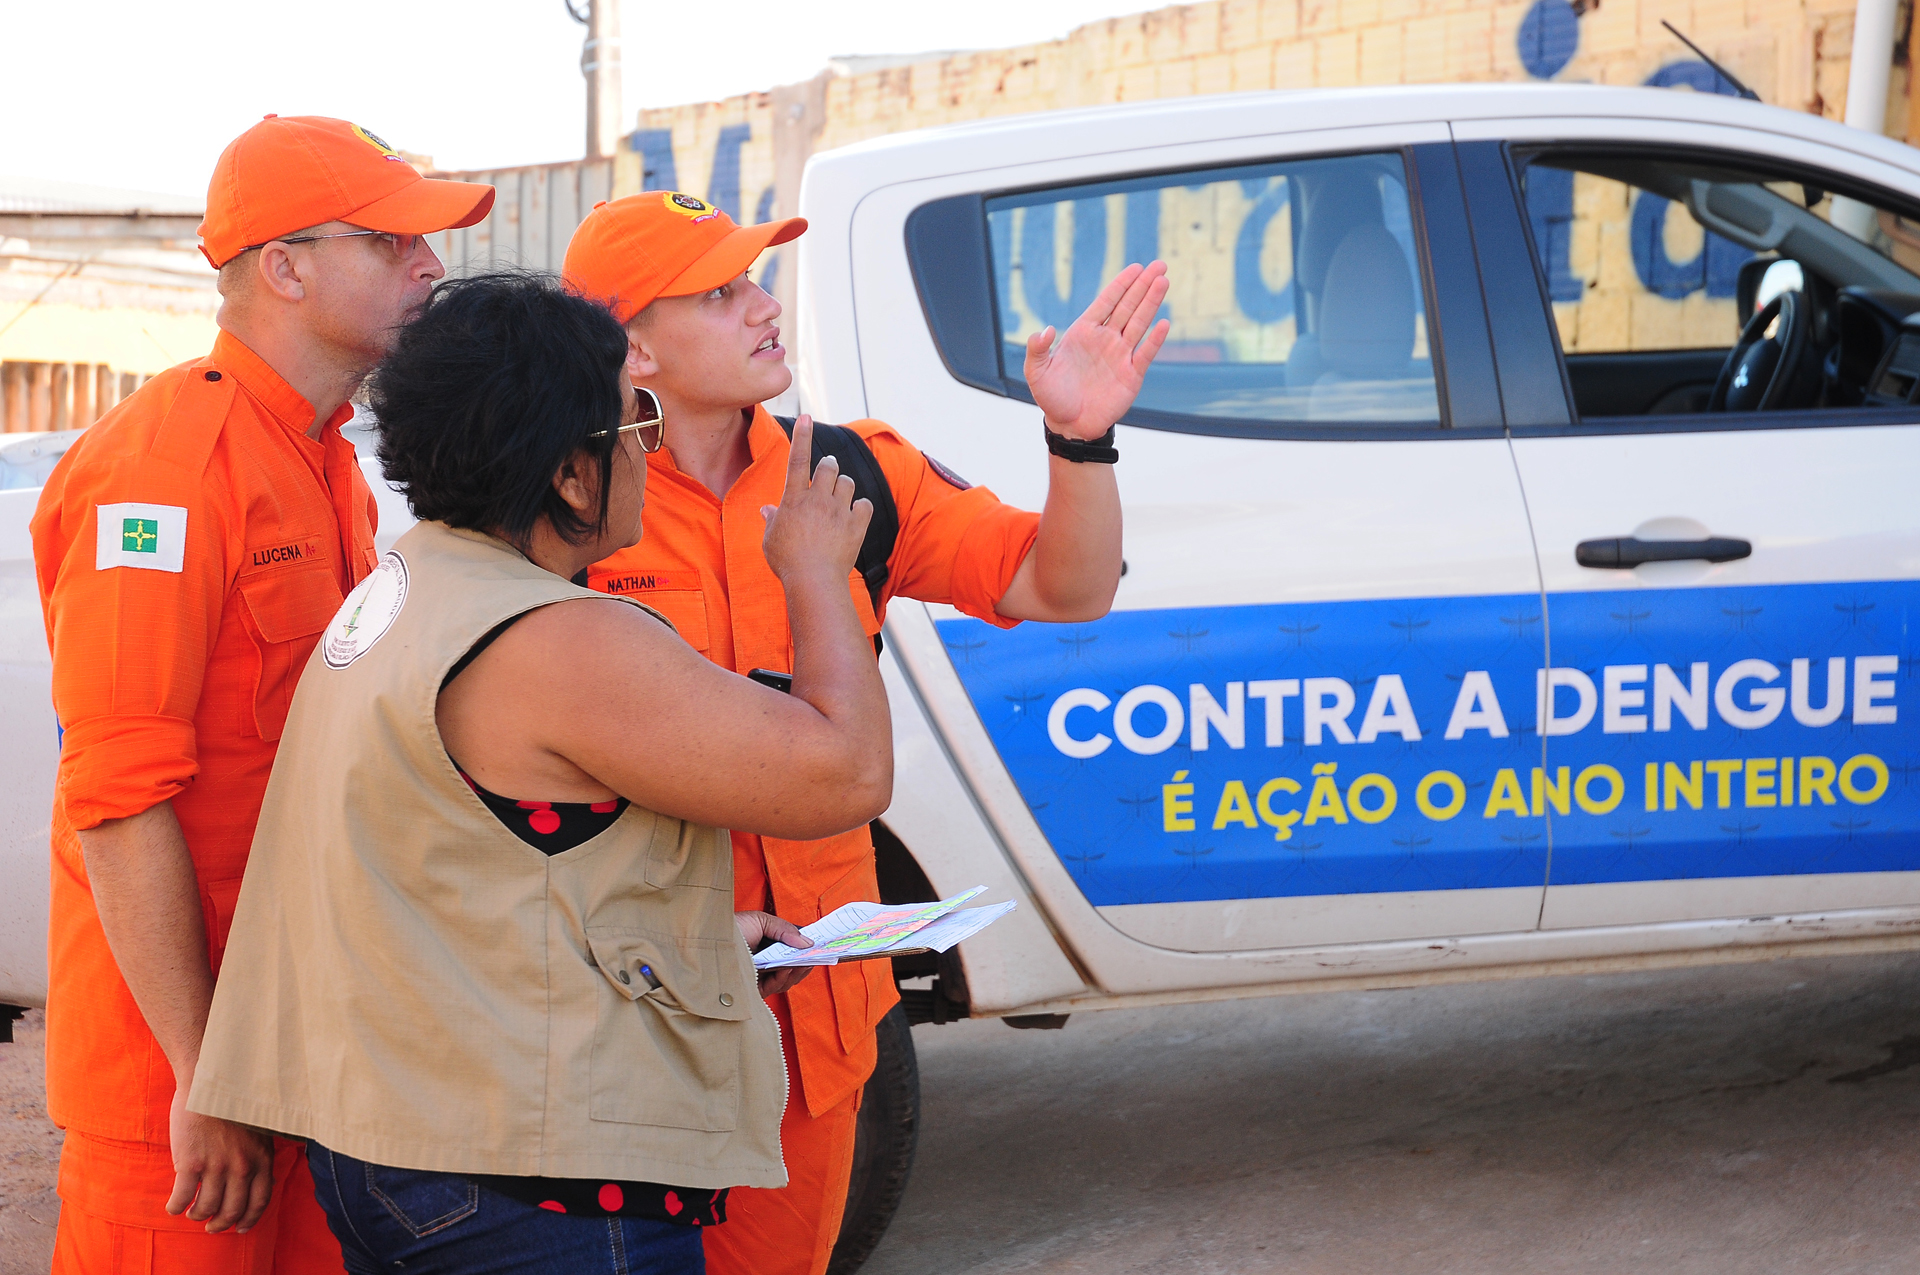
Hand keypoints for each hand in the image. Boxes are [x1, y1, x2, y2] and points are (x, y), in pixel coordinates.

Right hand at [165, 1085, 274, 1232]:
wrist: (209, 1082)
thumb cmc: (232, 1102)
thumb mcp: (258, 1128)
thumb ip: (258, 1153)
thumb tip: (259, 1176)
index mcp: (261, 1158)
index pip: (260, 1200)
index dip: (249, 1219)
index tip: (239, 1228)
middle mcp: (241, 1166)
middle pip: (232, 1210)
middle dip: (220, 1223)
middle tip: (212, 1226)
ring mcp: (216, 1166)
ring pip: (206, 1208)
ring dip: (197, 1215)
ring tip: (192, 1213)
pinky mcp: (190, 1163)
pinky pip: (181, 1198)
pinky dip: (175, 1208)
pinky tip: (173, 1207)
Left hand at [736, 909, 814, 997]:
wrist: (706, 942)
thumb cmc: (729, 929)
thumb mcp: (760, 921)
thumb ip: (784, 930)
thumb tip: (808, 942)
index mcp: (767, 947)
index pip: (792, 952)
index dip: (807, 951)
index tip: (822, 946)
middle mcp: (765, 964)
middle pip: (794, 969)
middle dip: (806, 962)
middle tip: (818, 955)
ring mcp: (760, 978)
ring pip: (788, 980)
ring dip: (797, 970)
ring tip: (803, 960)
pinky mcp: (754, 991)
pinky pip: (775, 987)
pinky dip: (784, 977)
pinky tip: (787, 966)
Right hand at [760, 414, 872, 585]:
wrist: (814, 581)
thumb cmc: (787, 562)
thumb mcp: (771, 540)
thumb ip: (772, 520)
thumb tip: (768, 510)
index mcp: (793, 499)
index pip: (797, 460)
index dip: (801, 436)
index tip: (806, 416)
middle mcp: (817, 499)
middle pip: (829, 466)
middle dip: (828, 467)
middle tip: (827, 475)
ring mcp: (839, 510)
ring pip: (847, 482)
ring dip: (843, 487)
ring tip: (837, 502)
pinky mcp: (857, 524)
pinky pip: (865, 505)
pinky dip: (861, 509)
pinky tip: (855, 517)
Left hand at [1025, 260, 1171, 439]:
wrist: (1069, 425)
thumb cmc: (1051, 397)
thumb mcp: (1036, 372)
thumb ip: (1037, 349)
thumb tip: (1046, 329)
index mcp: (1085, 333)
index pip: (1106, 302)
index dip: (1121, 284)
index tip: (1135, 268)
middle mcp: (1106, 339)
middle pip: (1128, 306)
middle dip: (1143, 285)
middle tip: (1159, 265)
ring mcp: (1121, 356)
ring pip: (1139, 323)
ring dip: (1151, 303)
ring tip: (1163, 282)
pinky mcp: (1132, 375)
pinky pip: (1145, 353)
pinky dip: (1154, 339)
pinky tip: (1163, 323)